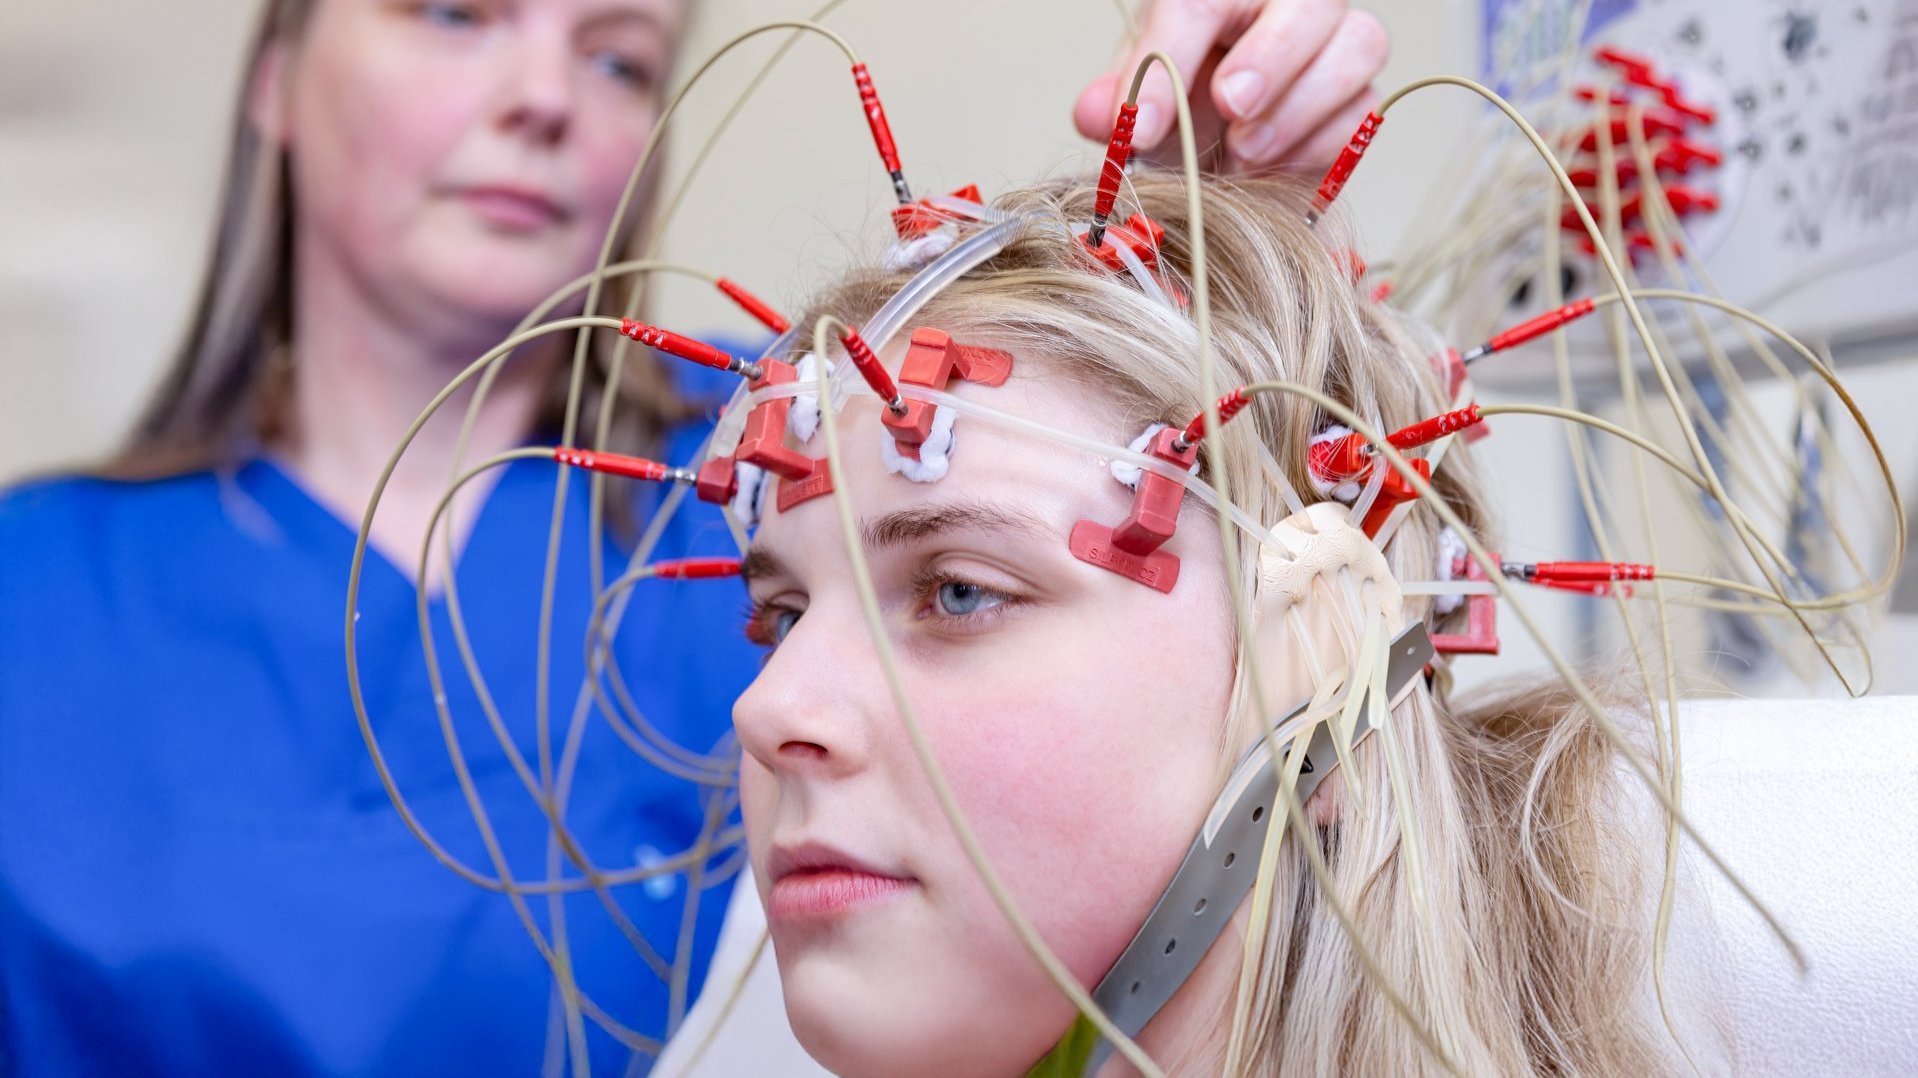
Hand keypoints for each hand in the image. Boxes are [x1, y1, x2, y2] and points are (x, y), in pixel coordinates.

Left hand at [1072, 0, 1390, 174]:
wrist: (1215, 138)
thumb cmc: (1182, 94)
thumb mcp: (1139, 92)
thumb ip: (1117, 99)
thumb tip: (1099, 116)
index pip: (1201, 0)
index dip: (1170, 59)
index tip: (1140, 126)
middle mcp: (1289, 3)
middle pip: (1312, 2)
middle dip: (1271, 57)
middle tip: (1229, 106)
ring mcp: (1336, 45)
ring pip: (1358, 47)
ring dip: (1298, 108)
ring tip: (1243, 150)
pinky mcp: (1356, 100)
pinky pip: (1360, 114)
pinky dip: (1314, 146)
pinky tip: (1267, 166)